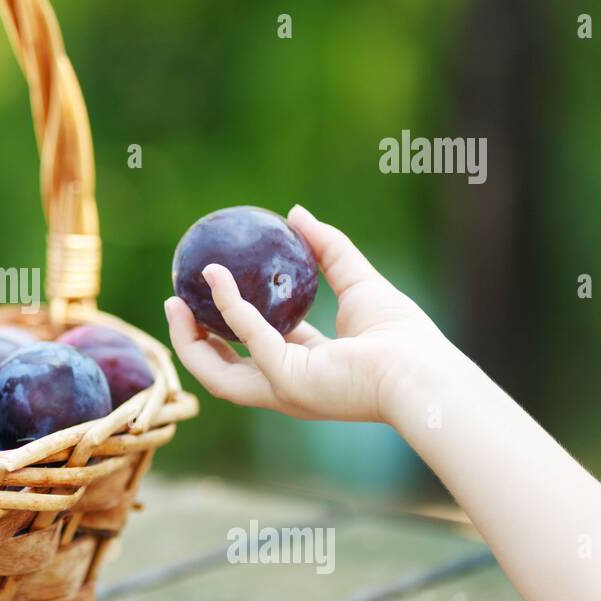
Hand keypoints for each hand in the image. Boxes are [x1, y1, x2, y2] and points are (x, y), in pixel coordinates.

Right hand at [165, 204, 455, 424]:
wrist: (424, 372)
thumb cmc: (404, 337)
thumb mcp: (358, 281)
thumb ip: (326, 248)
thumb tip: (295, 212)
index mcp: (304, 366)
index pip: (255, 351)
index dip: (226, 327)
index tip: (209, 293)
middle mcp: (286, 385)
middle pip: (221, 371)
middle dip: (192, 342)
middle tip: (176, 303)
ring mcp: (282, 388)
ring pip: (215, 373)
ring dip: (190, 339)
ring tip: (176, 301)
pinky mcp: (287, 380)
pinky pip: (250, 338)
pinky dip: (230, 307)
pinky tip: (218, 278)